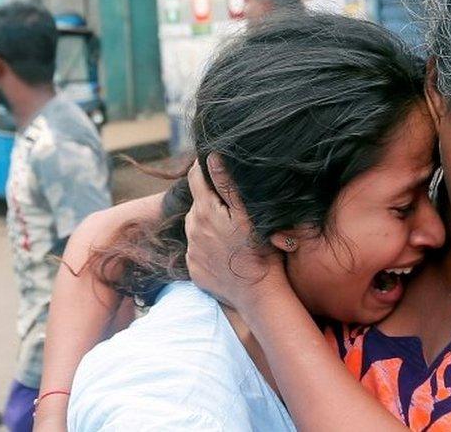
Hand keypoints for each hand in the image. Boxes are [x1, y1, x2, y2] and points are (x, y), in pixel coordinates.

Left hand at [184, 154, 284, 310]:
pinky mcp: (194, 268)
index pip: (195, 178)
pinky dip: (208, 245)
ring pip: (196, 225)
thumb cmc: (258, 251)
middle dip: (210, 199)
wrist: (256, 294)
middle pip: (197, 203)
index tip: (212, 161)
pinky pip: (198, 248)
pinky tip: (226, 250)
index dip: (202, 167)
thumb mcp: (247, 214)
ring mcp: (192, 250)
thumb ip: (227, 184)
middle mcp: (192, 229)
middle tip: (231, 204)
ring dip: (209, 222)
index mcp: (204, 211)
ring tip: (231, 230)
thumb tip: (212, 157)